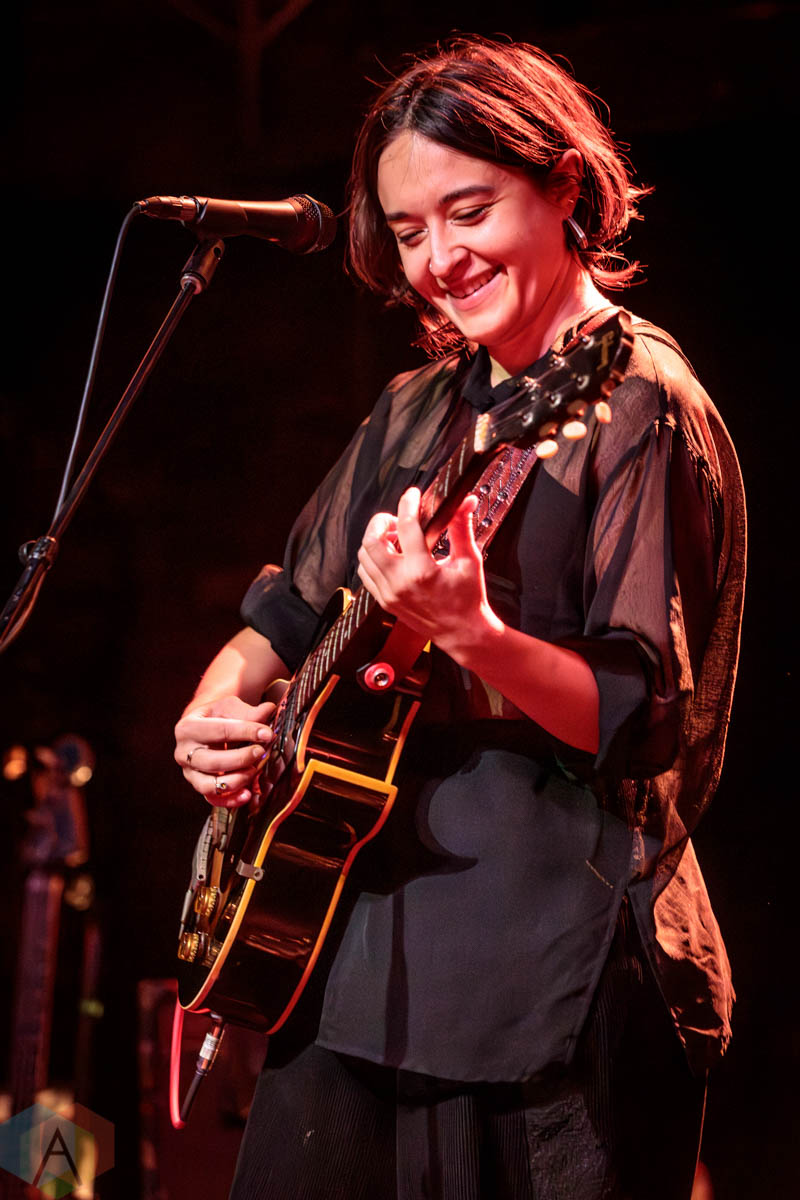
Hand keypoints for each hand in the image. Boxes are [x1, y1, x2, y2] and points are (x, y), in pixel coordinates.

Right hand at [175, 695, 274, 807]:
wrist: (206, 728)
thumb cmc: (218, 716)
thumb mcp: (230, 707)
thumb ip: (248, 712)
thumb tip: (268, 710)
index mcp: (188, 728)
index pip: (219, 730)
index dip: (246, 731)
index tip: (267, 733)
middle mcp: (183, 752)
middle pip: (212, 761)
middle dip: (241, 758)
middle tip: (261, 752)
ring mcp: (189, 772)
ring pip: (210, 785)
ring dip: (237, 779)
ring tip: (254, 770)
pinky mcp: (199, 786)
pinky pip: (213, 799)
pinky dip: (230, 800)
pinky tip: (247, 794)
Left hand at [356, 486, 498, 658]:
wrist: (461, 632)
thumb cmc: (468, 599)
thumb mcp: (469, 560)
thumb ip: (462, 528)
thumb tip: (466, 502)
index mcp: (422, 571)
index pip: (407, 526)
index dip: (408, 503)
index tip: (413, 495)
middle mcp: (399, 583)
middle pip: (371, 541)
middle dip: (381, 522)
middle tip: (397, 519)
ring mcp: (388, 594)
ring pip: (364, 556)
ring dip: (376, 540)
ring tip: (396, 537)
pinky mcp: (384, 601)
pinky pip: (365, 574)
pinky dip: (372, 559)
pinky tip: (391, 555)